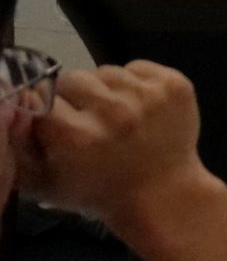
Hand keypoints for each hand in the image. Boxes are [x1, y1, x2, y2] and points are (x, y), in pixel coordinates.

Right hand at [21, 65, 216, 231]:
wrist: (161, 194)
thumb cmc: (97, 191)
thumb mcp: (44, 182)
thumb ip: (19, 146)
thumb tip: (17, 106)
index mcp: (75, 136)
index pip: (42, 96)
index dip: (46, 108)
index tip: (56, 121)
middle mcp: (112, 111)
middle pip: (72, 78)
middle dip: (73, 97)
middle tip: (85, 118)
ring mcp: (147, 95)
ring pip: (105, 70)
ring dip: (103, 89)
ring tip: (113, 114)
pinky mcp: (174, 85)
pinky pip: (137, 66)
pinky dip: (133, 82)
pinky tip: (137, 107)